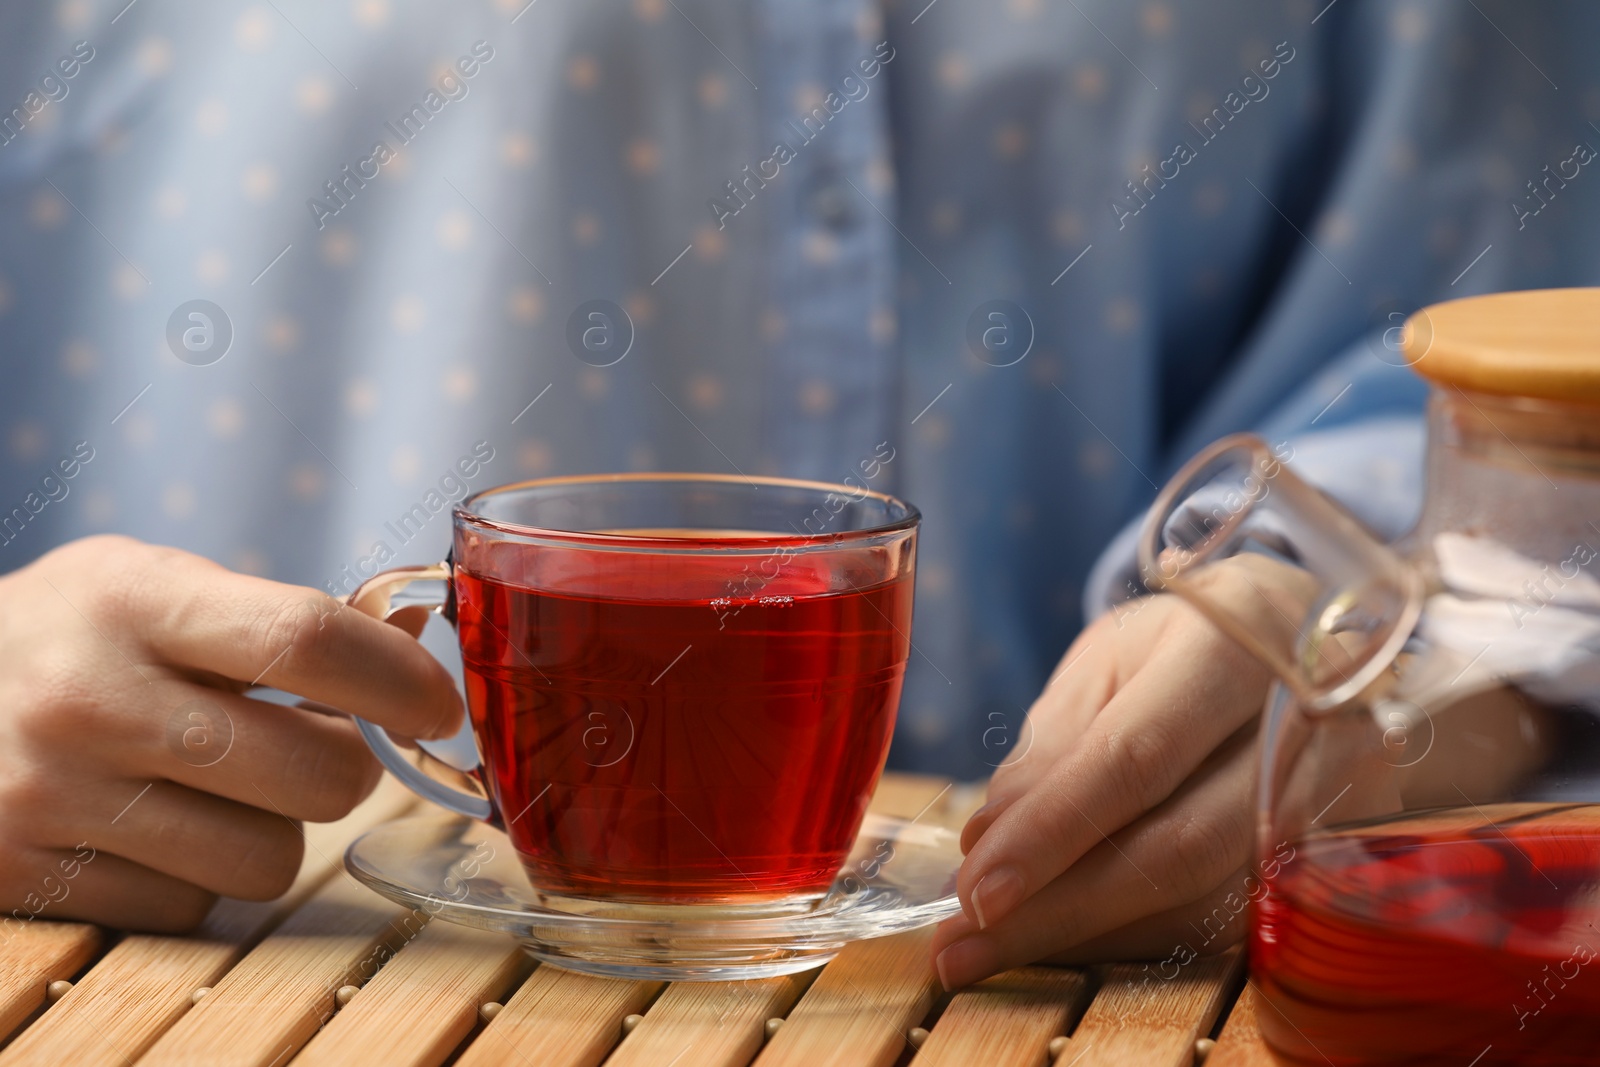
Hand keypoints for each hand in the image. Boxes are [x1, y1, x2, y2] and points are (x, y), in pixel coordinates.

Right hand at [0, 535, 461, 930]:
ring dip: (274, 830)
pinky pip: (192, 908)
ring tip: (219, 786)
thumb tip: (415, 632)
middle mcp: (89, 699)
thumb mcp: (154, 587)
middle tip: (323, 747)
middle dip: (350, 768)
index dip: (399, 679)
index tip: (437, 704)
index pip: (306, 638)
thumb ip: (281, 615)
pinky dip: (196, 877)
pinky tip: (151, 828)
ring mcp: (52, 797)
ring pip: (268, 859)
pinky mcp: (28, 880)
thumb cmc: (67, 635)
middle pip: (315, 773)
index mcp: (133, 601)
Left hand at [933, 561, 1292, 988]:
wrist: (1318, 644)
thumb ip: (1054, 742)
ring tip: (988, 947)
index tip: (976, 890)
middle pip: (1178, 847)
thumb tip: (990, 838)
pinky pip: (1221, 922)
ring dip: (1084, 936)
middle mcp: (1308, 725)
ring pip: (1201, 900)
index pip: (1138, 756)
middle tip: (963, 946)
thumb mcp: (1114, 657)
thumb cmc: (1194, 644)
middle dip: (1059, 909)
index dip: (1053, 831)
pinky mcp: (1330, 860)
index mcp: (1239, 640)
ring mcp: (1336, 800)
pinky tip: (1062, 937)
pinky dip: (1129, 936)